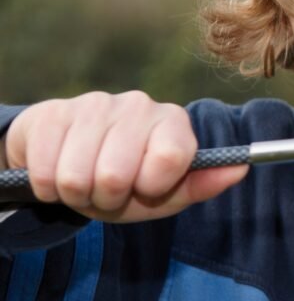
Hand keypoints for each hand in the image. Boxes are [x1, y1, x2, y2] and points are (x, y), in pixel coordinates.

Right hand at [5, 91, 246, 221]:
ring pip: (76, 176)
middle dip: (109, 196)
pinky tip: (60, 169)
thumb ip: (202, 184)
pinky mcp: (53, 112)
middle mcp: (139, 105)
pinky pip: (45, 171)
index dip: (152, 185)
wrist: (72, 161)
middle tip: (110, 189)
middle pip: (116, 174)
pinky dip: (48, 186)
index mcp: (173, 122)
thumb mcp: (167, 193)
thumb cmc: (128, 181)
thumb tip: (241, 169)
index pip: (170, 157)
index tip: (146, 187)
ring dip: (77, 193)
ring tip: (86, 182)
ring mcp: (94, 104)